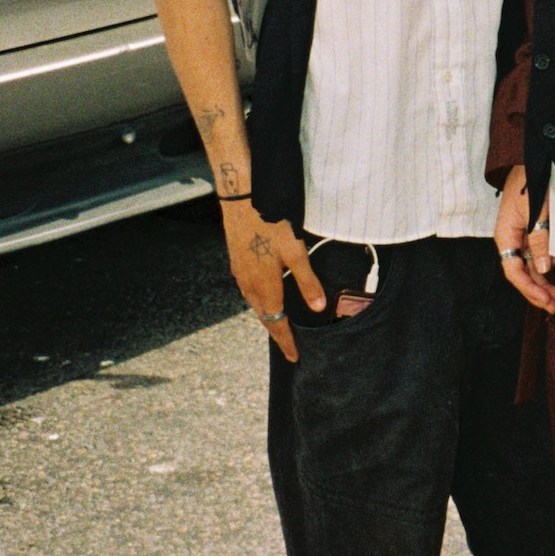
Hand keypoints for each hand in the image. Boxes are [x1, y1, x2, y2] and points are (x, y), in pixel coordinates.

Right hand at [221, 202, 322, 360]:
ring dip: (267, 318)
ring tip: (280, 327)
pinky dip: (260, 303)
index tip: (294, 356)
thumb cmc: (270, 223)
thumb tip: (318, 307)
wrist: (240, 199)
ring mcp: (240, 274)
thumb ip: (306, 280)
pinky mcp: (237, 263)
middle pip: (264, 317)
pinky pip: (249, 292)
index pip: (277, 322)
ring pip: (255, 305)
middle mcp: (248, 284)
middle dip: (277, 333)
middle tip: (289, 347)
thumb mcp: (295, 251)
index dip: (286, 341)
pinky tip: (266, 299)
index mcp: (264, 285)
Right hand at [494, 164, 554, 313]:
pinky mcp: (530, 231)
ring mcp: (520, 236)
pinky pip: (533, 256)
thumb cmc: (531, 180)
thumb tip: (542, 268)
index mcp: (505, 235)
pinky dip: (543, 269)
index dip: (529, 289)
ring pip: (528, 267)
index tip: (546, 301)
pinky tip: (553, 279)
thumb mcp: (536, 210)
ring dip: (541, 283)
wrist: (531, 159)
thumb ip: (539, 239)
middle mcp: (510, 239)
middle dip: (537, 292)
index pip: (513, 271)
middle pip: (521, 273)